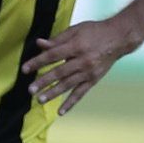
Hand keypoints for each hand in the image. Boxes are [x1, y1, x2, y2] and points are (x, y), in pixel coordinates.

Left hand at [20, 18, 138, 115]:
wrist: (118, 38)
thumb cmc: (94, 32)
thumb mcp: (76, 30)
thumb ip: (57, 39)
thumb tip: (39, 44)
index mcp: (77, 45)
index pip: (53, 55)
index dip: (38, 62)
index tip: (24, 69)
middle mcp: (83, 60)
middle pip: (60, 72)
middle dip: (44, 81)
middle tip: (30, 90)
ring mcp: (89, 72)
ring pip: (68, 84)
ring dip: (53, 93)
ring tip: (40, 100)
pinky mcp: (94, 80)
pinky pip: (80, 93)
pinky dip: (71, 103)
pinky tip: (60, 112)